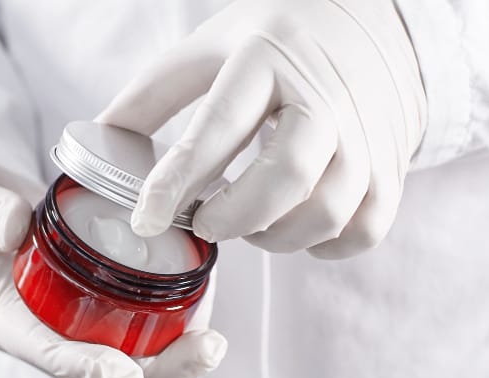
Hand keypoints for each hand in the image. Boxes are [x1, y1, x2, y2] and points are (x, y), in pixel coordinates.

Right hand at [0, 166, 227, 377]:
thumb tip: (16, 224)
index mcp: (5, 320)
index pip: (50, 355)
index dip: (90, 369)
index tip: (130, 372)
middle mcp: (41, 333)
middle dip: (158, 373)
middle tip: (208, 350)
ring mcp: (68, 326)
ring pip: (126, 364)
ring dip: (173, 360)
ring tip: (214, 342)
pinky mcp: (90, 309)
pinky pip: (134, 333)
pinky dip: (171, 328)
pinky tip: (202, 304)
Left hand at [98, 0, 426, 258]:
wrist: (377, 23)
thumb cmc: (278, 42)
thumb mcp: (211, 48)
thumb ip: (152, 95)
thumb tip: (95, 140)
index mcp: (266, 58)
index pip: (218, 127)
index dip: (177, 181)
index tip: (146, 220)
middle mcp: (324, 93)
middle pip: (287, 175)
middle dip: (235, 217)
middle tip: (207, 225)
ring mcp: (367, 130)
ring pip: (327, 210)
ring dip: (275, 236)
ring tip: (247, 222)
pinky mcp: (393, 163)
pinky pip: (363, 228)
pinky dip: (323, 244)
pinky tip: (293, 226)